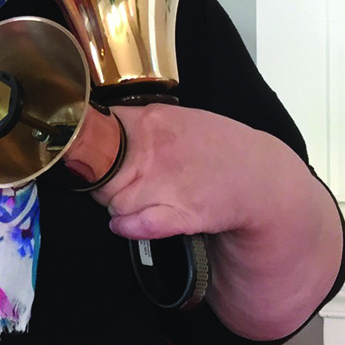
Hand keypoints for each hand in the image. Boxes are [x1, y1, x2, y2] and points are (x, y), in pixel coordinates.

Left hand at [82, 103, 292, 241]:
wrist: (260, 176)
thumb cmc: (217, 146)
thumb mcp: (177, 117)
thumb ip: (138, 121)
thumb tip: (98, 124)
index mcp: (150, 120)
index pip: (93, 133)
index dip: (85, 149)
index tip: (84, 157)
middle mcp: (153, 149)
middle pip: (98, 174)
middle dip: (100, 184)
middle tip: (117, 185)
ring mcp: (166, 181)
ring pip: (112, 202)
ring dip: (116, 207)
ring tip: (135, 202)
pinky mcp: (181, 213)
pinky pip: (136, 224)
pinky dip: (127, 227)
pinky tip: (128, 225)